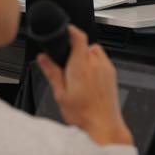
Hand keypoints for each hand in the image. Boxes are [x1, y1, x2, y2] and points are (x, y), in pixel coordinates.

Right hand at [37, 25, 132, 145]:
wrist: (103, 125)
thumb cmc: (83, 114)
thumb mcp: (60, 94)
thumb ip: (52, 72)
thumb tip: (42, 58)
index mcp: (81, 66)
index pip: (79, 37)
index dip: (71, 29)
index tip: (65, 30)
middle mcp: (96, 63)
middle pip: (85, 44)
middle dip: (75, 51)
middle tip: (67, 67)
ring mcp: (106, 68)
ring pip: (94, 51)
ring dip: (86, 56)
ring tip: (78, 74)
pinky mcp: (112, 73)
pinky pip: (102, 60)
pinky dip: (94, 63)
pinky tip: (89, 80)